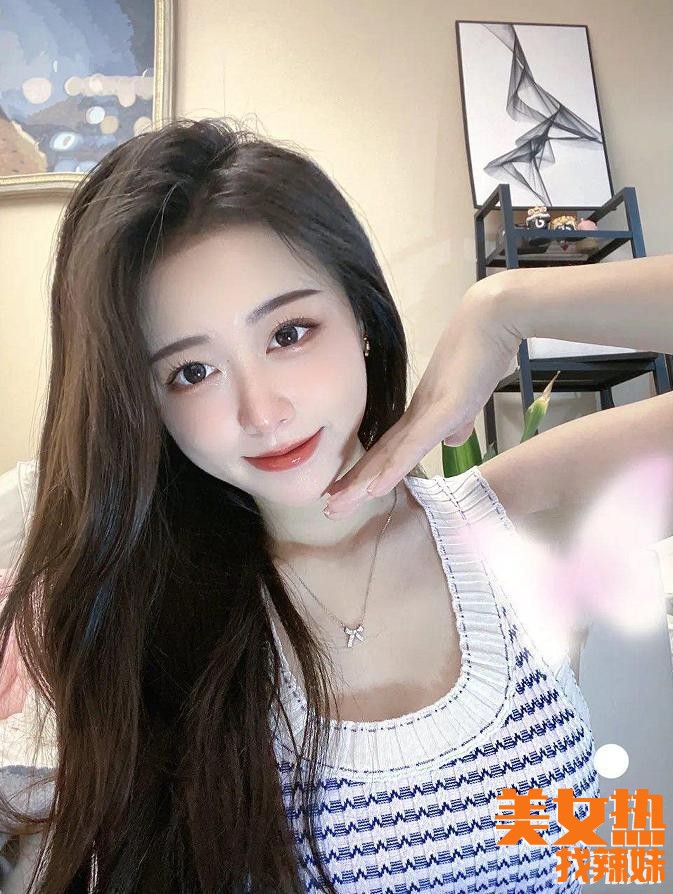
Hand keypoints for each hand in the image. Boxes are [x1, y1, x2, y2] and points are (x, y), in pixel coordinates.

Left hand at [324, 275, 522, 516]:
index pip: (390, 448)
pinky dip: (392, 468)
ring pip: (387, 454)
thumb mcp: (468, 396)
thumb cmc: (482, 352)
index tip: (348, 490)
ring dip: (362, 482)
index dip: (369, 471)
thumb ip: (457, 420)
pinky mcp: (443, 409)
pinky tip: (373, 488)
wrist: (492, 318)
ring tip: (337, 504)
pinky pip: (412, 445)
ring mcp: (428, 411)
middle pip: (380, 454)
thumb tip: (451, 440)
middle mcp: (417, 413)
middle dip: (355, 482)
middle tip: (328, 505)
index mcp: (423, 412)